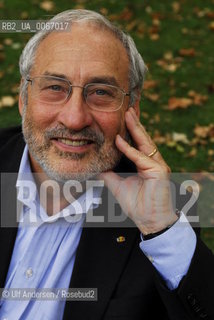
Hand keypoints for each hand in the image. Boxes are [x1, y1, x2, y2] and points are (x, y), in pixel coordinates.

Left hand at [99, 107, 177, 234]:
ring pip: (144, 142)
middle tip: (126, 107)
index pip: (136, 142)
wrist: (150, 221)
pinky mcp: (159, 170)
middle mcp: (152, 161)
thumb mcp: (117, 184)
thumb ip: (108, 172)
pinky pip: (141, 157)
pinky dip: (129, 149)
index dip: (129, 130)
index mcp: (143, 163)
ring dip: (135, 128)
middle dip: (133, 122)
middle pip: (142, 138)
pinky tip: (119, 141)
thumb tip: (96, 163)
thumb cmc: (136, 204)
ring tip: (128, 113)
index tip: (121, 117)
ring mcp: (157, 164)